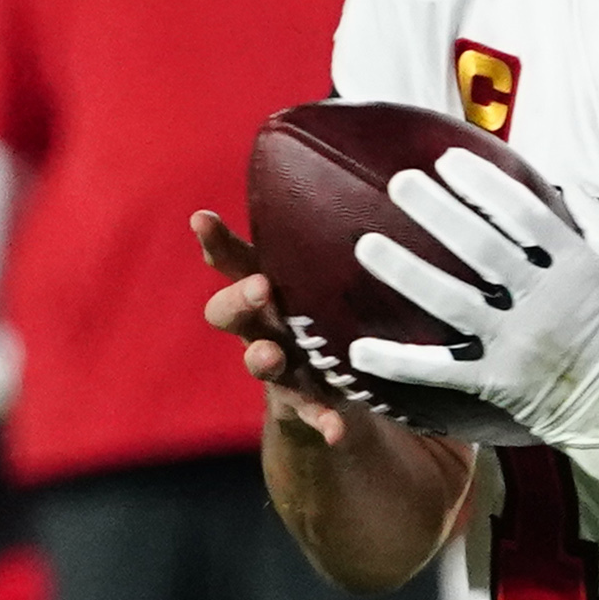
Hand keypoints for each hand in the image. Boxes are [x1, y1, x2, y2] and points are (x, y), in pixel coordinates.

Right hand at [195, 206, 362, 446]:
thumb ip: (342, 242)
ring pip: (257, 362)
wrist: (335, 388)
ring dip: (262, 358)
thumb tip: (397, 169)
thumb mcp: (331, 278)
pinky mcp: (301, 405)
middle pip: (228, 312)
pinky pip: (306, 414)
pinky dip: (320, 421)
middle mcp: (261, 326)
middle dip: (240, 298)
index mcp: (266, 288)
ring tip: (271, 356)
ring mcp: (278, 368)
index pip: (232, 260)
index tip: (201, 219)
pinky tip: (336, 429)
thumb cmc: (332, 314)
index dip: (215, 242)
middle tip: (261, 288)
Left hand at [350, 151, 598, 454]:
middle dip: (439, 212)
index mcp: (575, 269)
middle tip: (400, 182)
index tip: (449, 161)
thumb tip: (565, 185)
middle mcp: (543, 302)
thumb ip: (598, 224)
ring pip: (453, 302)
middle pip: (481, 249)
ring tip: (367, 245)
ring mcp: (517, 344)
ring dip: (408, 272)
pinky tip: (359, 350)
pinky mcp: (497, 382)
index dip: (485, 185)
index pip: (524, 216)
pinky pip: (442, 370)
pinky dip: (400, 363)